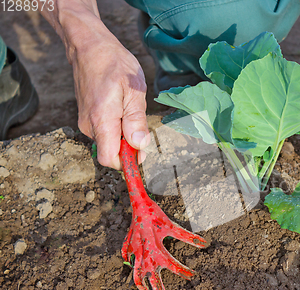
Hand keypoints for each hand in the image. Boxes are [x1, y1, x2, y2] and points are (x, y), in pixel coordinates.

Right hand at [71, 26, 148, 168]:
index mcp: (101, 121)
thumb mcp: (134, 91)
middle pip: (111, 152)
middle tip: (140, 122)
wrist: (89, 47)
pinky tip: (122, 105)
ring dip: (123, 134)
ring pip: (109, 141)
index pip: (110, 159)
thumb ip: (136, 121)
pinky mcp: (86, 116)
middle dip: (129, 146)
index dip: (127, 162)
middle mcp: (89, 125)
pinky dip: (116, 126)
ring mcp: (86, 121)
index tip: (142, 152)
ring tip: (129, 107)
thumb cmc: (114, 64)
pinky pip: (104, 131)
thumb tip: (139, 145)